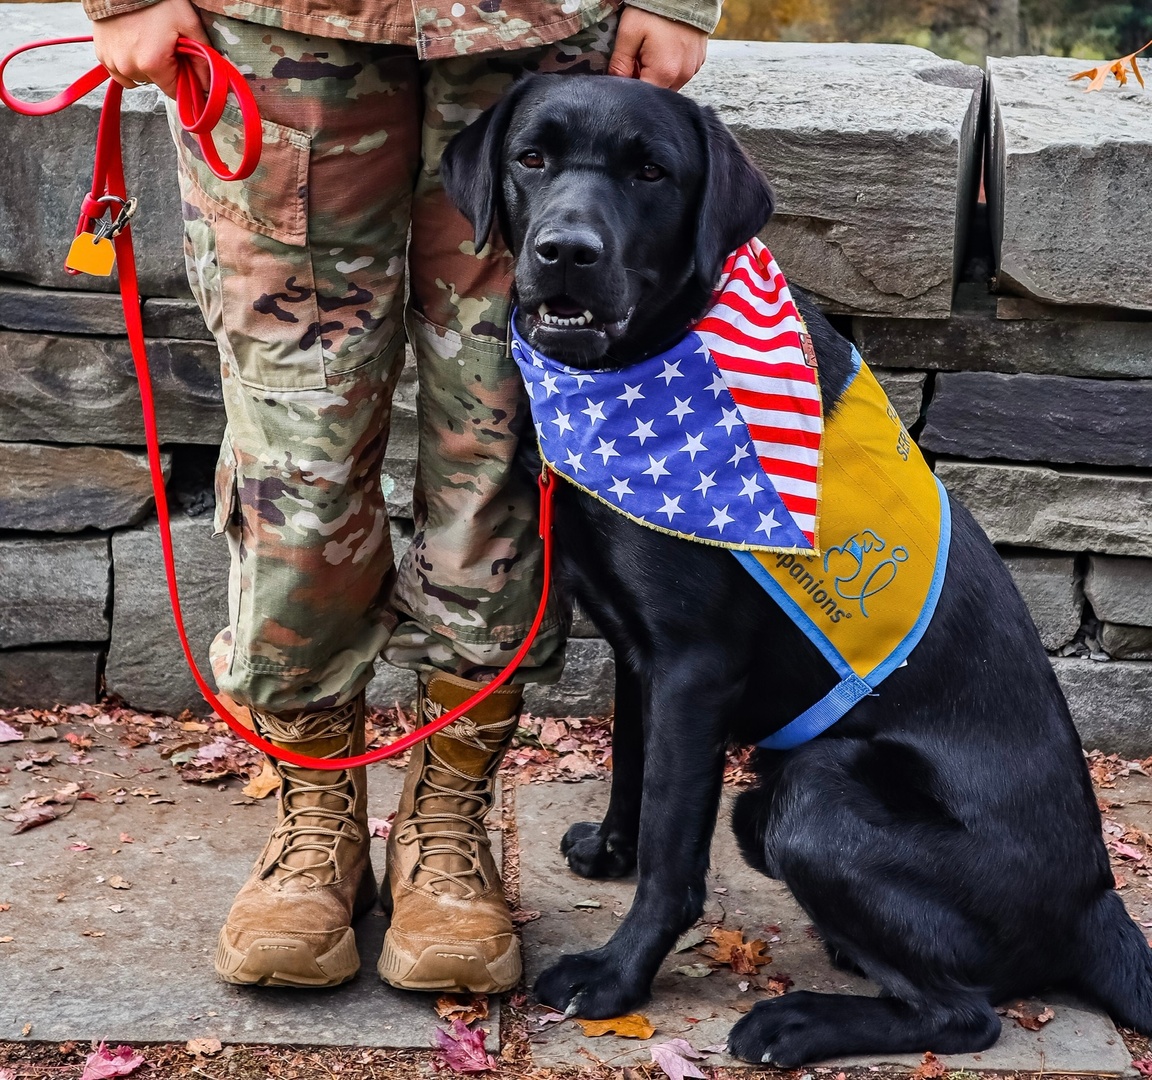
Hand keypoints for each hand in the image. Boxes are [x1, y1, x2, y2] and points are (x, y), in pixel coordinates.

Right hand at [90, 0, 211, 98]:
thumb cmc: (154, 0)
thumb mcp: (188, 24)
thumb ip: (202, 59)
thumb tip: (209, 86)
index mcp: (152, 64)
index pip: (176, 92)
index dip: (185, 81)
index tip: (185, 65)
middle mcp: (129, 68)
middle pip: (158, 83)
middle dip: (167, 69)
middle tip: (167, 45)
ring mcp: (112, 62)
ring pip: (140, 79)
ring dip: (148, 68)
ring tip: (149, 43)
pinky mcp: (102, 55)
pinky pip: (121, 72)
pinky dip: (130, 63)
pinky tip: (134, 45)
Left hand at [607, 6, 707, 90]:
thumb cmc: (655, 9)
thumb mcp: (629, 32)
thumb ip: (620, 63)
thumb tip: (614, 82)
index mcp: (664, 73)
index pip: (642, 97)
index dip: (631, 89)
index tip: (626, 73)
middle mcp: (682, 76)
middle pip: (656, 93)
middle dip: (644, 81)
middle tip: (637, 59)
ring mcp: (692, 69)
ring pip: (669, 85)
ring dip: (657, 76)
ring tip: (652, 53)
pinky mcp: (697, 62)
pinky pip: (680, 74)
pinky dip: (669, 68)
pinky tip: (664, 51)